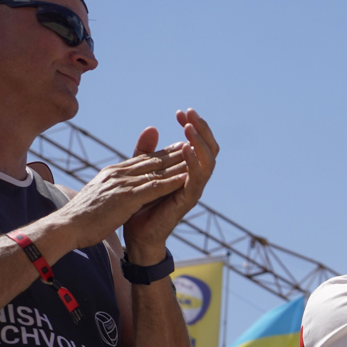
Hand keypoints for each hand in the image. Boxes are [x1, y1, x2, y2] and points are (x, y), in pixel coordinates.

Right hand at [53, 146, 187, 249]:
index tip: (177, 146)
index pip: (141, 160)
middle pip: (151, 160)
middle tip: (193, 143)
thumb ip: (110, 186)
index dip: (161, 153)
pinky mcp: (125, 198)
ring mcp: (122, 184)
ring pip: (155, 171)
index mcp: (112, 173)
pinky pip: (153, 188)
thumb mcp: (98, 196)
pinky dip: (170, 182)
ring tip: (195, 157)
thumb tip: (116, 185)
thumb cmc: (81, 217)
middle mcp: (118, 174)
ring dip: (177, 164)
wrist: (67, 227)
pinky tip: (185, 179)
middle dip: (173, 152)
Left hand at [122, 109, 219, 261]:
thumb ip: (148, 152)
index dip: (193, 126)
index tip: (180, 112)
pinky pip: (196, 179)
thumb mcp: (143, 172)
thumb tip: (152, 128)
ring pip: (208, 162)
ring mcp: (193, 190)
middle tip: (189, 113)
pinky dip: (193, 163)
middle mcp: (194, 179)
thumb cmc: (141, 206)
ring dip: (200, 142)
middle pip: (210, 149)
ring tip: (189, 127)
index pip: (198, 144)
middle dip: (202, 129)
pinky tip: (185, 148)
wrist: (137, 234)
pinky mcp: (187, 201)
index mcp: (186, 171)